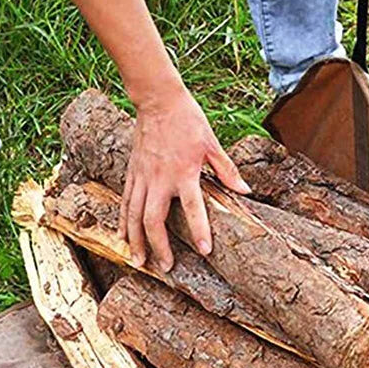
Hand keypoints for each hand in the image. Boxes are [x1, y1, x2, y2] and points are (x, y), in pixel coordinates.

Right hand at [118, 85, 249, 272]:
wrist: (158, 100)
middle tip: (164, 268)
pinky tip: (123, 237)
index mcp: (184, 173)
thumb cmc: (188, 120)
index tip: (204, 251)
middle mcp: (160, 179)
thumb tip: (245, 191)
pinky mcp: (132, 173)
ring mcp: (142, 177)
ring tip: (138, 262)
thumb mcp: (212, 144)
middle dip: (158, 247)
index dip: (199, 231)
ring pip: (134, 216)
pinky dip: (123, 222)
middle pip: (153, 220)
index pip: (193, 208)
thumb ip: (226, 170)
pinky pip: (125, 202)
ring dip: (136, 241)